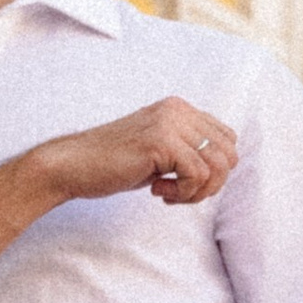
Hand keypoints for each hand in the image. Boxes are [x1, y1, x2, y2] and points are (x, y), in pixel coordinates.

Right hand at [27, 95, 237, 210]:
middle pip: (228, 153)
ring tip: (168, 193)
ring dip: (196, 191)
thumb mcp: (159, 151)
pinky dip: (183, 193)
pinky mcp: (161, 141)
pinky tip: (157, 191)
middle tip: (179, 193)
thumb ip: (188, 150)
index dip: (213, 170)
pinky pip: (197, 175)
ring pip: (218, 165)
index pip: (226, 140)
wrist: (73, 165)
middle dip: (210, 183)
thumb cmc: (113, 164)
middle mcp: (178, 110)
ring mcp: (170, 123)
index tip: (184, 182)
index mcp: (180, 108)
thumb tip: (224, 168)